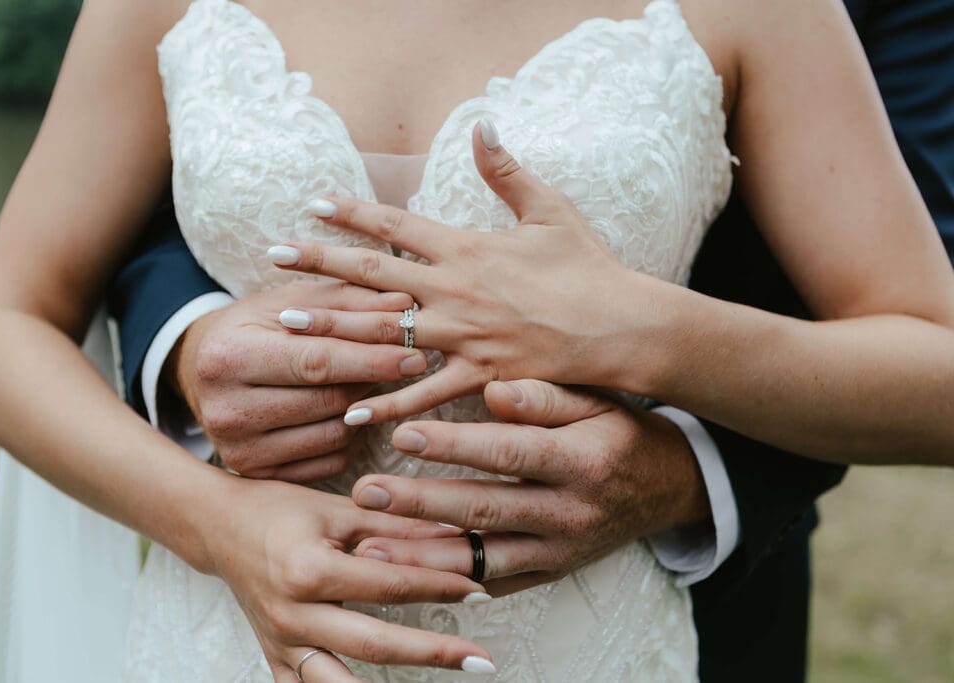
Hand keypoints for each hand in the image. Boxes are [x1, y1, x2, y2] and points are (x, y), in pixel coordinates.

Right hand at [169, 280, 427, 480]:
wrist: (201, 371)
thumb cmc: (254, 328)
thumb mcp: (291, 301)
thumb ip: (347, 300)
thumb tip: (404, 304)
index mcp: (228, 357)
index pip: (317, 362)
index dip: (371, 358)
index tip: (415, 352)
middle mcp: (227, 410)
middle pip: (329, 401)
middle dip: (375, 380)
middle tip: (410, 362)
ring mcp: (239, 450)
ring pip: (335, 434)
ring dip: (366, 408)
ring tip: (373, 381)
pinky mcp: (257, 474)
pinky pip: (330, 461)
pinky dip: (352, 436)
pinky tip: (352, 411)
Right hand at [199, 477, 496, 679]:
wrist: (218, 527)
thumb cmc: (276, 510)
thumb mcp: (336, 508)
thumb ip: (394, 525)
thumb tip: (452, 534)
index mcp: (308, 571)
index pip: (389, 585)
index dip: (438, 588)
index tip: (478, 591)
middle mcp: (292, 614)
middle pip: (374, 644)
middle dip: (432, 652)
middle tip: (480, 659)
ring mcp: (281, 643)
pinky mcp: (275, 658)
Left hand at [268, 119, 659, 424]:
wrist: (622, 325)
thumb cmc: (588, 268)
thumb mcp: (549, 209)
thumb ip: (507, 170)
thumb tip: (481, 124)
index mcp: (467, 247)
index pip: (395, 225)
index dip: (350, 212)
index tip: (311, 204)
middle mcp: (454, 289)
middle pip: (372, 273)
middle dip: (319, 262)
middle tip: (272, 255)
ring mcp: (462, 335)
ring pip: (383, 330)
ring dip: (332, 326)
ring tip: (287, 324)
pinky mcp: (478, 375)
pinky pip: (423, 392)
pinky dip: (387, 404)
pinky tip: (349, 411)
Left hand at [347, 380, 710, 596]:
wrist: (664, 488)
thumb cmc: (618, 432)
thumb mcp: (594, 401)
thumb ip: (543, 396)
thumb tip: (491, 389)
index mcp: (582, 462)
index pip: (510, 453)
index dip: (456, 447)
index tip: (402, 435)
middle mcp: (571, 514)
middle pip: (486, 510)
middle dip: (421, 504)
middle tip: (366, 493)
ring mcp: (559, 552)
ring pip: (483, 560)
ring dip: (423, 557)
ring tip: (369, 547)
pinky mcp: (548, 573)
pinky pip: (494, 583)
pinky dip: (450, 581)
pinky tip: (406, 572)